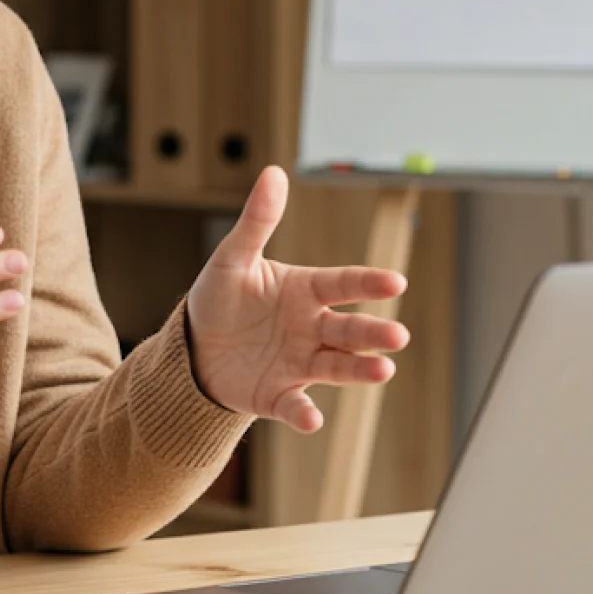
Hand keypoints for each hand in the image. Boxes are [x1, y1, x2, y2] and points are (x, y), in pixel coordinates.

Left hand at [186, 165, 408, 432]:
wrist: (195, 348)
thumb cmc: (221, 299)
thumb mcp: (233, 257)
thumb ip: (257, 221)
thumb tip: (274, 173)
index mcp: (305, 291)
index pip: (343, 284)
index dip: (368, 284)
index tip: (395, 281)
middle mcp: (312, 329)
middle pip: (349, 331)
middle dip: (374, 334)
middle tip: (398, 336)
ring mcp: (300, 363)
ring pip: (337, 367)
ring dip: (359, 371)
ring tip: (382, 371)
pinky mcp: (279, 395)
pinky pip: (296, 405)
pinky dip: (305, 413)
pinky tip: (313, 420)